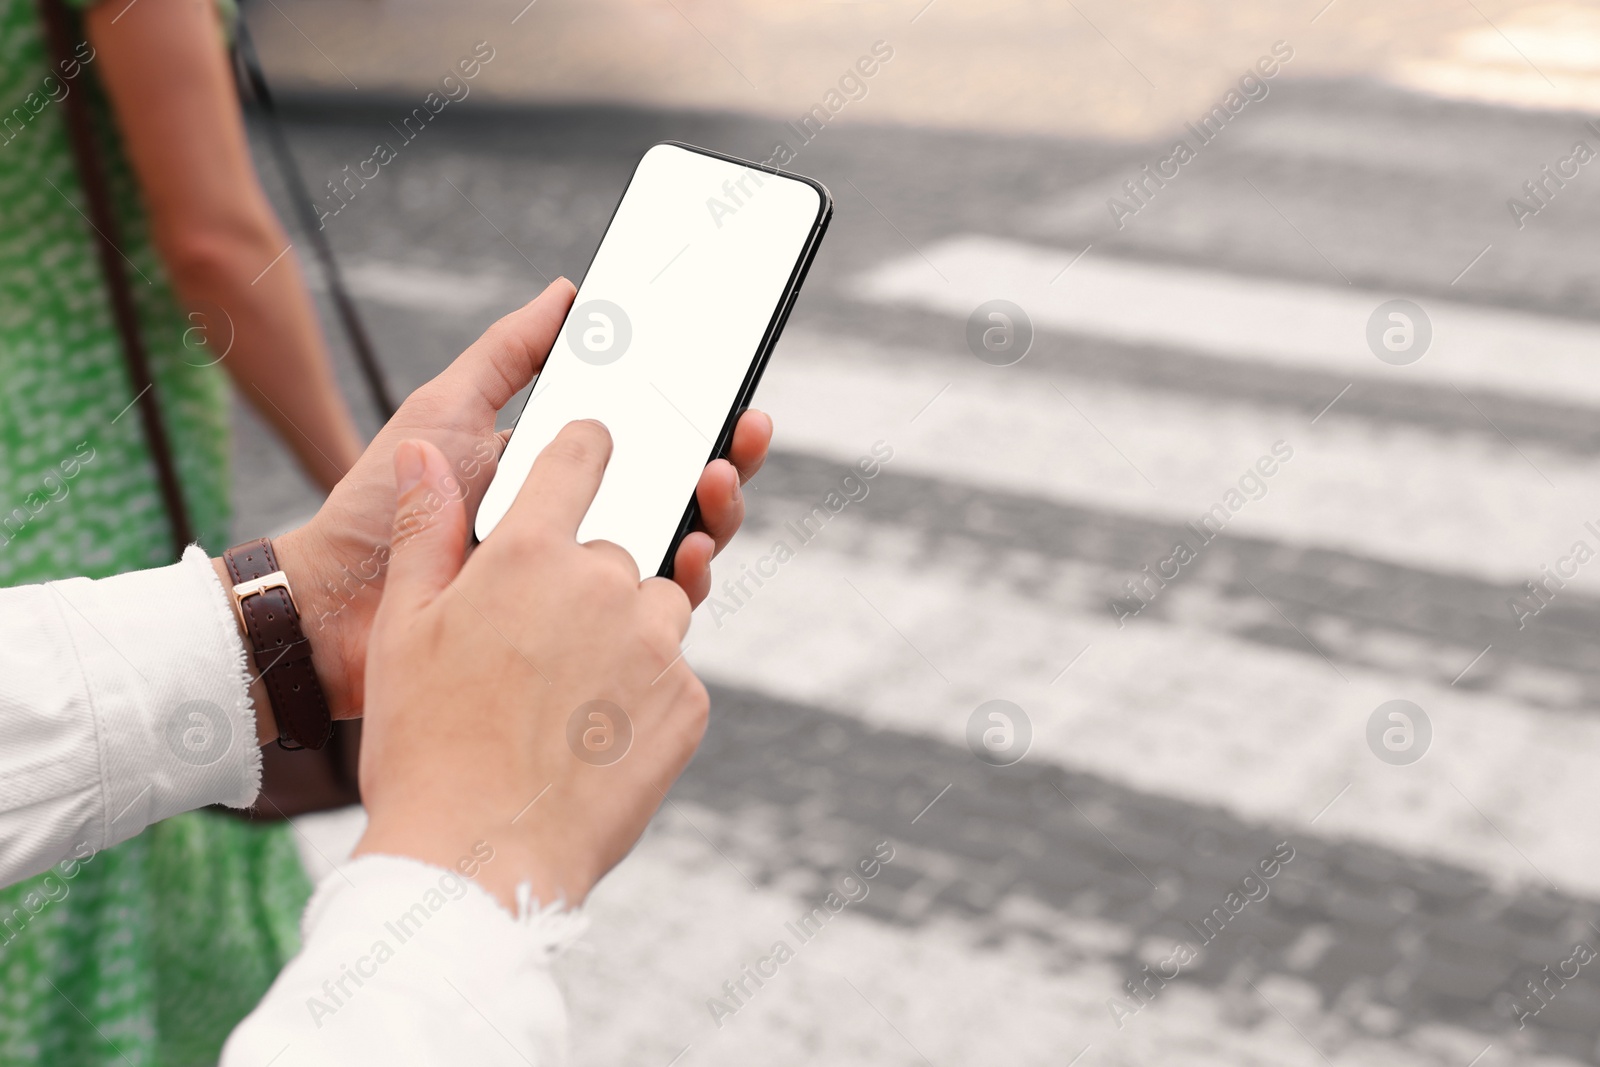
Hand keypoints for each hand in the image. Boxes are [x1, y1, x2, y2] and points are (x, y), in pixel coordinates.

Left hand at [251, 279, 770, 733]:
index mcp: (560, 473)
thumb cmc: (380, 507)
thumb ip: (509, 353)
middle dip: (729, 458)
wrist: (334, 610)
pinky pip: (656, 614)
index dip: (700, 416)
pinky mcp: (582, 642)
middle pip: (683, 491)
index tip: (733, 387)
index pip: (651, 440)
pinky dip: (688, 579)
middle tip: (746, 428)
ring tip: (717, 479)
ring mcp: (586, 584)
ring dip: (718, 512)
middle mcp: (585, 526)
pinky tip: (691, 550)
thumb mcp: (447, 409)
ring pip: (683, 547)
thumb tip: (568, 290)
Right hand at [353, 428, 708, 908]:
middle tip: (533, 653)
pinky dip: (642, 696)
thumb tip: (424, 454)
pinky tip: (590, 738)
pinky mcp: (689, 702)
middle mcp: (607, 582)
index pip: (581, 456)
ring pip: (654, 610)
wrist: (477, 859)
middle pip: (616, 552)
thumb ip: (425, 527)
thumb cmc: (426, 744)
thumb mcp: (405, 627)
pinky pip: (672, 676)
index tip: (593, 450)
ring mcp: (657, 643)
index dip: (588, 446)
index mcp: (532, 552)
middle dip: (585, 587)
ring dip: (622, 636)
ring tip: (560, 700)